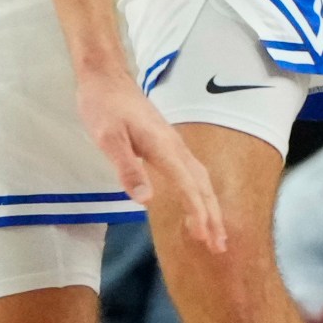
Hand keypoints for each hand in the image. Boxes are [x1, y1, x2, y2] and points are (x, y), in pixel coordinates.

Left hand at [75, 71, 226, 254]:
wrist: (105, 76)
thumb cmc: (103, 106)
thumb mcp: (107, 138)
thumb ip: (127, 167)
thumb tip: (146, 200)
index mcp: (164, 147)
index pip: (188, 186)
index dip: (197, 213)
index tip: (205, 237)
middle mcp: (175, 146)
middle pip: (201, 186)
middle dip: (212, 216)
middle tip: (220, 246)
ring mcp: (173, 143)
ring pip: (200, 179)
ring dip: (210, 206)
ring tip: (215, 232)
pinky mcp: (167, 142)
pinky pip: (192, 172)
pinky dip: (200, 192)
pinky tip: (199, 200)